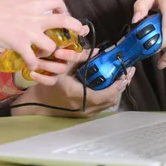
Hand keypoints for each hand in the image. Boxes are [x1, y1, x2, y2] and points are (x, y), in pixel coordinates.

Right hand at [0, 0, 88, 71]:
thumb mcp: (13, 1)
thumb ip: (25, 5)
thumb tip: (27, 5)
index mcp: (33, 5)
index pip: (56, 1)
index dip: (63, 6)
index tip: (62, 11)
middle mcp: (35, 18)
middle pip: (64, 20)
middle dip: (76, 26)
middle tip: (79, 32)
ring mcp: (29, 33)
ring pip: (51, 46)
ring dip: (50, 51)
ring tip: (46, 53)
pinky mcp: (20, 45)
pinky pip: (32, 59)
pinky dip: (34, 65)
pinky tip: (32, 66)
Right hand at [11, 50, 135, 116]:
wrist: (38, 104)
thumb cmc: (48, 86)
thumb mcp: (62, 69)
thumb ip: (79, 59)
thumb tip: (96, 51)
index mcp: (81, 96)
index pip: (107, 93)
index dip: (119, 83)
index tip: (127, 72)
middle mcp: (86, 107)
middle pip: (112, 99)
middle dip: (121, 85)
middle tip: (127, 72)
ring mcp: (86, 113)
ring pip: (108, 103)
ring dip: (116, 91)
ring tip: (120, 77)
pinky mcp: (85, 114)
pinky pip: (102, 105)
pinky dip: (108, 95)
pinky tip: (109, 85)